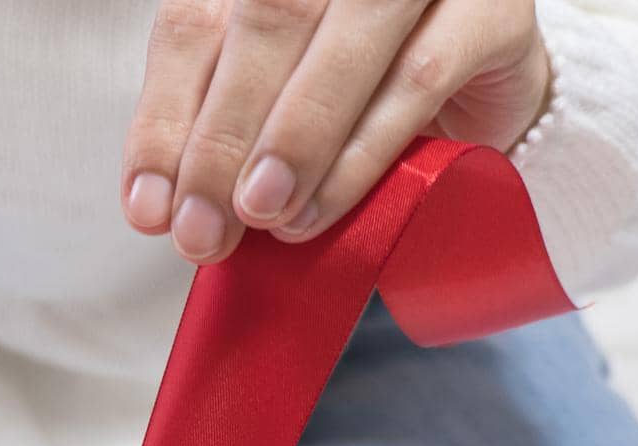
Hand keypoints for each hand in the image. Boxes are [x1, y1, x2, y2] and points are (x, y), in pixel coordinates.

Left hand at [122, 0, 552, 262]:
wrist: (475, 97)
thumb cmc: (352, 105)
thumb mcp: (264, 118)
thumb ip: (211, 141)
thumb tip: (157, 207)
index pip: (193, 25)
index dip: (164, 121)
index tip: (148, 210)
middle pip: (264, 24)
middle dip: (221, 142)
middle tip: (201, 231)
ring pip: (338, 47)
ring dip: (290, 145)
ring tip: (261, 216)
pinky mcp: (489, 9)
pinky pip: (415, 82)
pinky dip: (357, 156)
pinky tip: (318, 209)